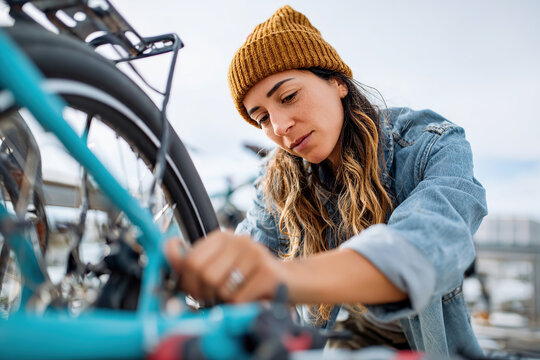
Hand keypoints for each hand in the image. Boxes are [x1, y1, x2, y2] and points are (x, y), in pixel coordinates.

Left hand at [165, 230, 284, 302]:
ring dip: (224, 300)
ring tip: (237, 294)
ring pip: (219, 288)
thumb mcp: (222, 265)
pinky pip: (237, 299)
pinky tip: (250, 298)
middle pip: (202, 274)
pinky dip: (240, 306)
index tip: (195, 290)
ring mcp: (254, 254)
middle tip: (215, 297)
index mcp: (222, 237)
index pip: (190, 259)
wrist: (293, 281)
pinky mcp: (267, 273)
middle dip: (204, 293)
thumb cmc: (253, 277)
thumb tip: (167, 248)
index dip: (187, 282)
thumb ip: (192, 261)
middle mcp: (238, 240)